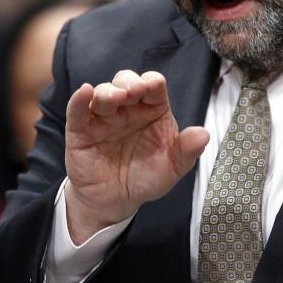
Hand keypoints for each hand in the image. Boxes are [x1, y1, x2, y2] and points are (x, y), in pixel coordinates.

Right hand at [63, 70, 208, 243]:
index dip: (152, 82)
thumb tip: (204, 134)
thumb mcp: (173, 167)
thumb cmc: (146, 177)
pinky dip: (79, 100)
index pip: (153, 85)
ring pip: (102, 93)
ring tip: (115, 98)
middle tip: (134, 90)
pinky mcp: (81, 131)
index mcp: (152, 109)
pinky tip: (85, 92)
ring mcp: (103, 118)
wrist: (117, 201)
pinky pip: (78, 111)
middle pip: (126, 81)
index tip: (153, 87)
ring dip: (108, 91)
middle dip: (129, 81)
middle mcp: (127, 108)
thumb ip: (187, 150)